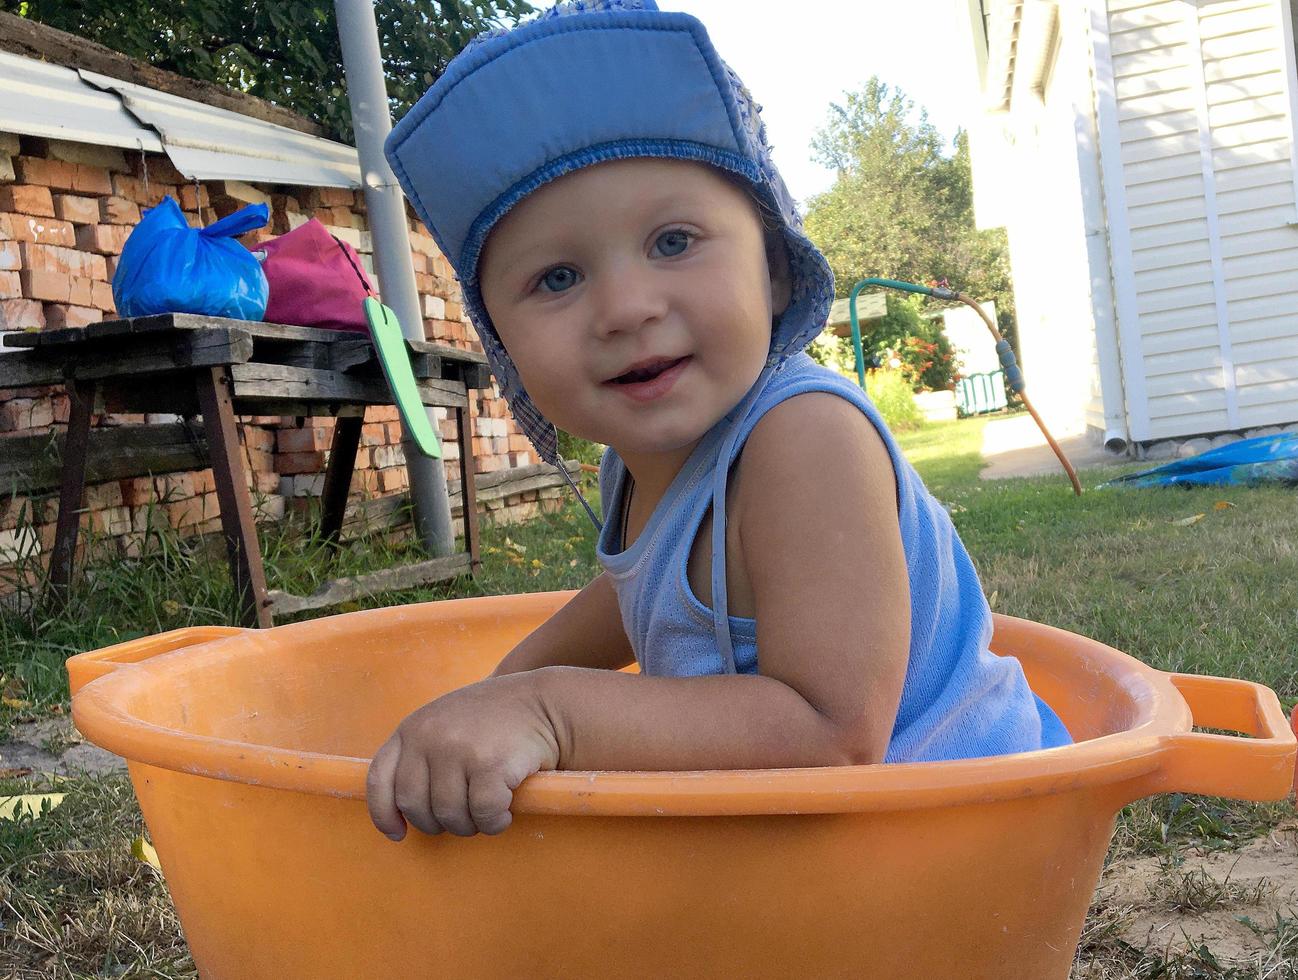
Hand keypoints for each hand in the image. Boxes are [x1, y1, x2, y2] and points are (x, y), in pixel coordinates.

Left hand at [366, 672, 560, 839]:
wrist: (544, 703)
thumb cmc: (494, 720)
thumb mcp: (445, 722)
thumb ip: (420, 752)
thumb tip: (399, 810)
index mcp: (412, 728)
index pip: (380, 780)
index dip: (384, 814)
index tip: (398, 833)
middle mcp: (429, 737)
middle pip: (415, 806)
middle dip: (437, 823)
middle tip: (462, 818)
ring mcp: (458, 750)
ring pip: (449, 815)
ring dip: (469, 825)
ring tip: (486, 811)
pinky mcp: (490, 765)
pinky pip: (483, 814)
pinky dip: (494, 822)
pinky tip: (505, 812)